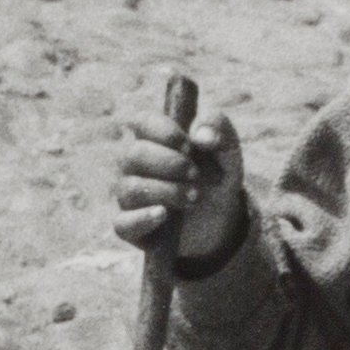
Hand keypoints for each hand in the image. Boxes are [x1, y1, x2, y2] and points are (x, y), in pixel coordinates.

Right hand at [112, 89, 246, 266]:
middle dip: (169, 163)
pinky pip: (122, 224)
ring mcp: (130, 197)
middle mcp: (135, 167)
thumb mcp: (227, 151)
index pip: (141, 122)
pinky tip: (163, 214)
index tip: (189, 145)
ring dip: (166, 191)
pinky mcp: (131, 227)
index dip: (163, 131)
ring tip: (194, 198)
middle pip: (133, 154)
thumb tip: (199, 134)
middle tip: (195, 174)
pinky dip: (143, 218)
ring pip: (130, 188)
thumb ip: (219, 129)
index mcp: (154, 140)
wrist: (220, 222)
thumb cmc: (215, 179)